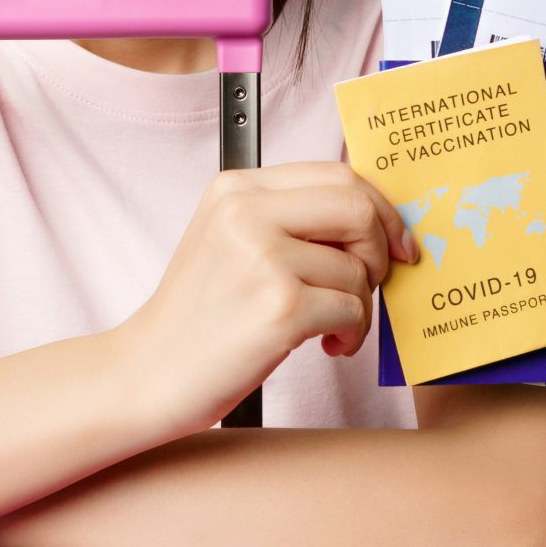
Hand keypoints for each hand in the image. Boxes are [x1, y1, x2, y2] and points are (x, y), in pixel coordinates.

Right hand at [113, 162, 418, 437]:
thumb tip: (376, 214)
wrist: (149, 372)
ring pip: (358, 268)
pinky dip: (351, 333)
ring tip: (328, 327)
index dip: (381, 208)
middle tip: (371, 284)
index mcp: (236, 188)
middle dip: (381, 249)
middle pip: (358, 207)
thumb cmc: (201, 316)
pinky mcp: (279, 306)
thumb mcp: (232, 241)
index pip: (337, 174)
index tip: (396, 241)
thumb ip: (291, 217)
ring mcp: (262, 258)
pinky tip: (326, 344)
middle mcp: (246, 212)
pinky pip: (352, 309)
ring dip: (359, 306)